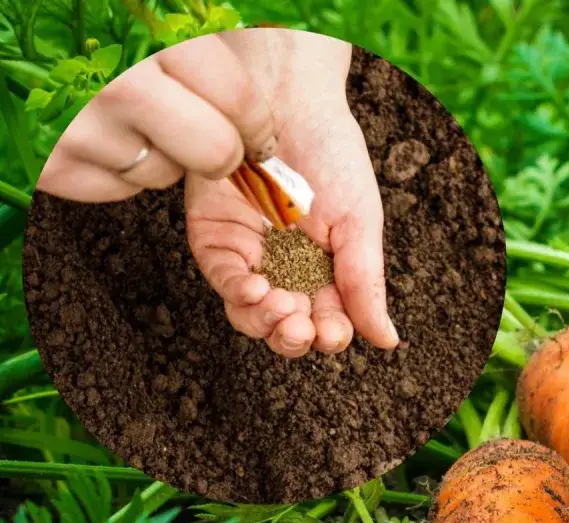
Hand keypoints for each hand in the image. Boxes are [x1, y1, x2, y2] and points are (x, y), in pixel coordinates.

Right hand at [37, 37, 276, 201]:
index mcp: (151, 39)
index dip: (258, 125)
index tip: (260, 135)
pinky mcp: (52, 166)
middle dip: (222, 151)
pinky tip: (105, 138)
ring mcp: (82, 130)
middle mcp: (118, 86)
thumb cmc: (80, 21)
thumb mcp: (150, 14)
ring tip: (135, 121)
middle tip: (212, 139)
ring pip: (165, 175)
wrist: (2, 38)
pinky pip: (120, 191)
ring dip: (163, 156)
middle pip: (214, 153)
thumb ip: (198, 36)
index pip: (238, 102)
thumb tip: (274, 43)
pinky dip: (120, 172)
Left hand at [185, 30, 396, 357]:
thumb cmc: (332, 155)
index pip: (326, 322)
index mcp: (327, 271)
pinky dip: (239, 294)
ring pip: (250, 315)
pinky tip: (257, 290)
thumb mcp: (360, 225)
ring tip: (282, 310)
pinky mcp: (214, 238)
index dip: (328, 336)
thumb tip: (388, 341)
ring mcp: (249, 256)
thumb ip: (366, 285)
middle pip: (285, 327)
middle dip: (293, 337)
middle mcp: (286, 269)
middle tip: (303, 327)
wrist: (287, 101)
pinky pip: (224, 281)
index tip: (334, 333)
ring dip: (266, 324)